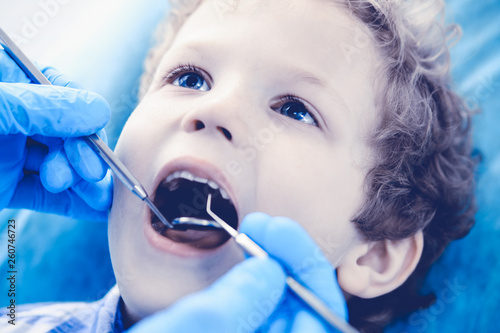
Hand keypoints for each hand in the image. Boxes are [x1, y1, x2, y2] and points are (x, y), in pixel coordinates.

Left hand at [0, 50, 111, 220]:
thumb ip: (43, 107)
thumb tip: (98, 112)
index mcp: (7, 84)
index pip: (56, 86)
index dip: (81, 110)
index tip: (92, 133)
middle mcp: (13, 118)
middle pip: (64, 130)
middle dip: (81, 154)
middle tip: (87, 172)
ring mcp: (9, 153)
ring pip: (60, 165)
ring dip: (81, 183)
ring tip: (91, 196)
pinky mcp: (6, 187)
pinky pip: (46, 197)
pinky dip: (73, 204)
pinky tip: (98, 211)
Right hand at [128, 213, 346, 331]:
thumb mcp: (181, 332)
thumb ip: (232, 308)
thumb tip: (272, 271)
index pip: (318, 324)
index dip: (309, 277)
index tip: (279, 236)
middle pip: (304, 309)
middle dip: (289, 260)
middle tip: (266, 224)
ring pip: (282, 303)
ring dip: (273, 261)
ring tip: (255, 229)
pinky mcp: (236, 329)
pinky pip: (258, 303)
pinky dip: (255, 272)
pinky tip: (246, 250)